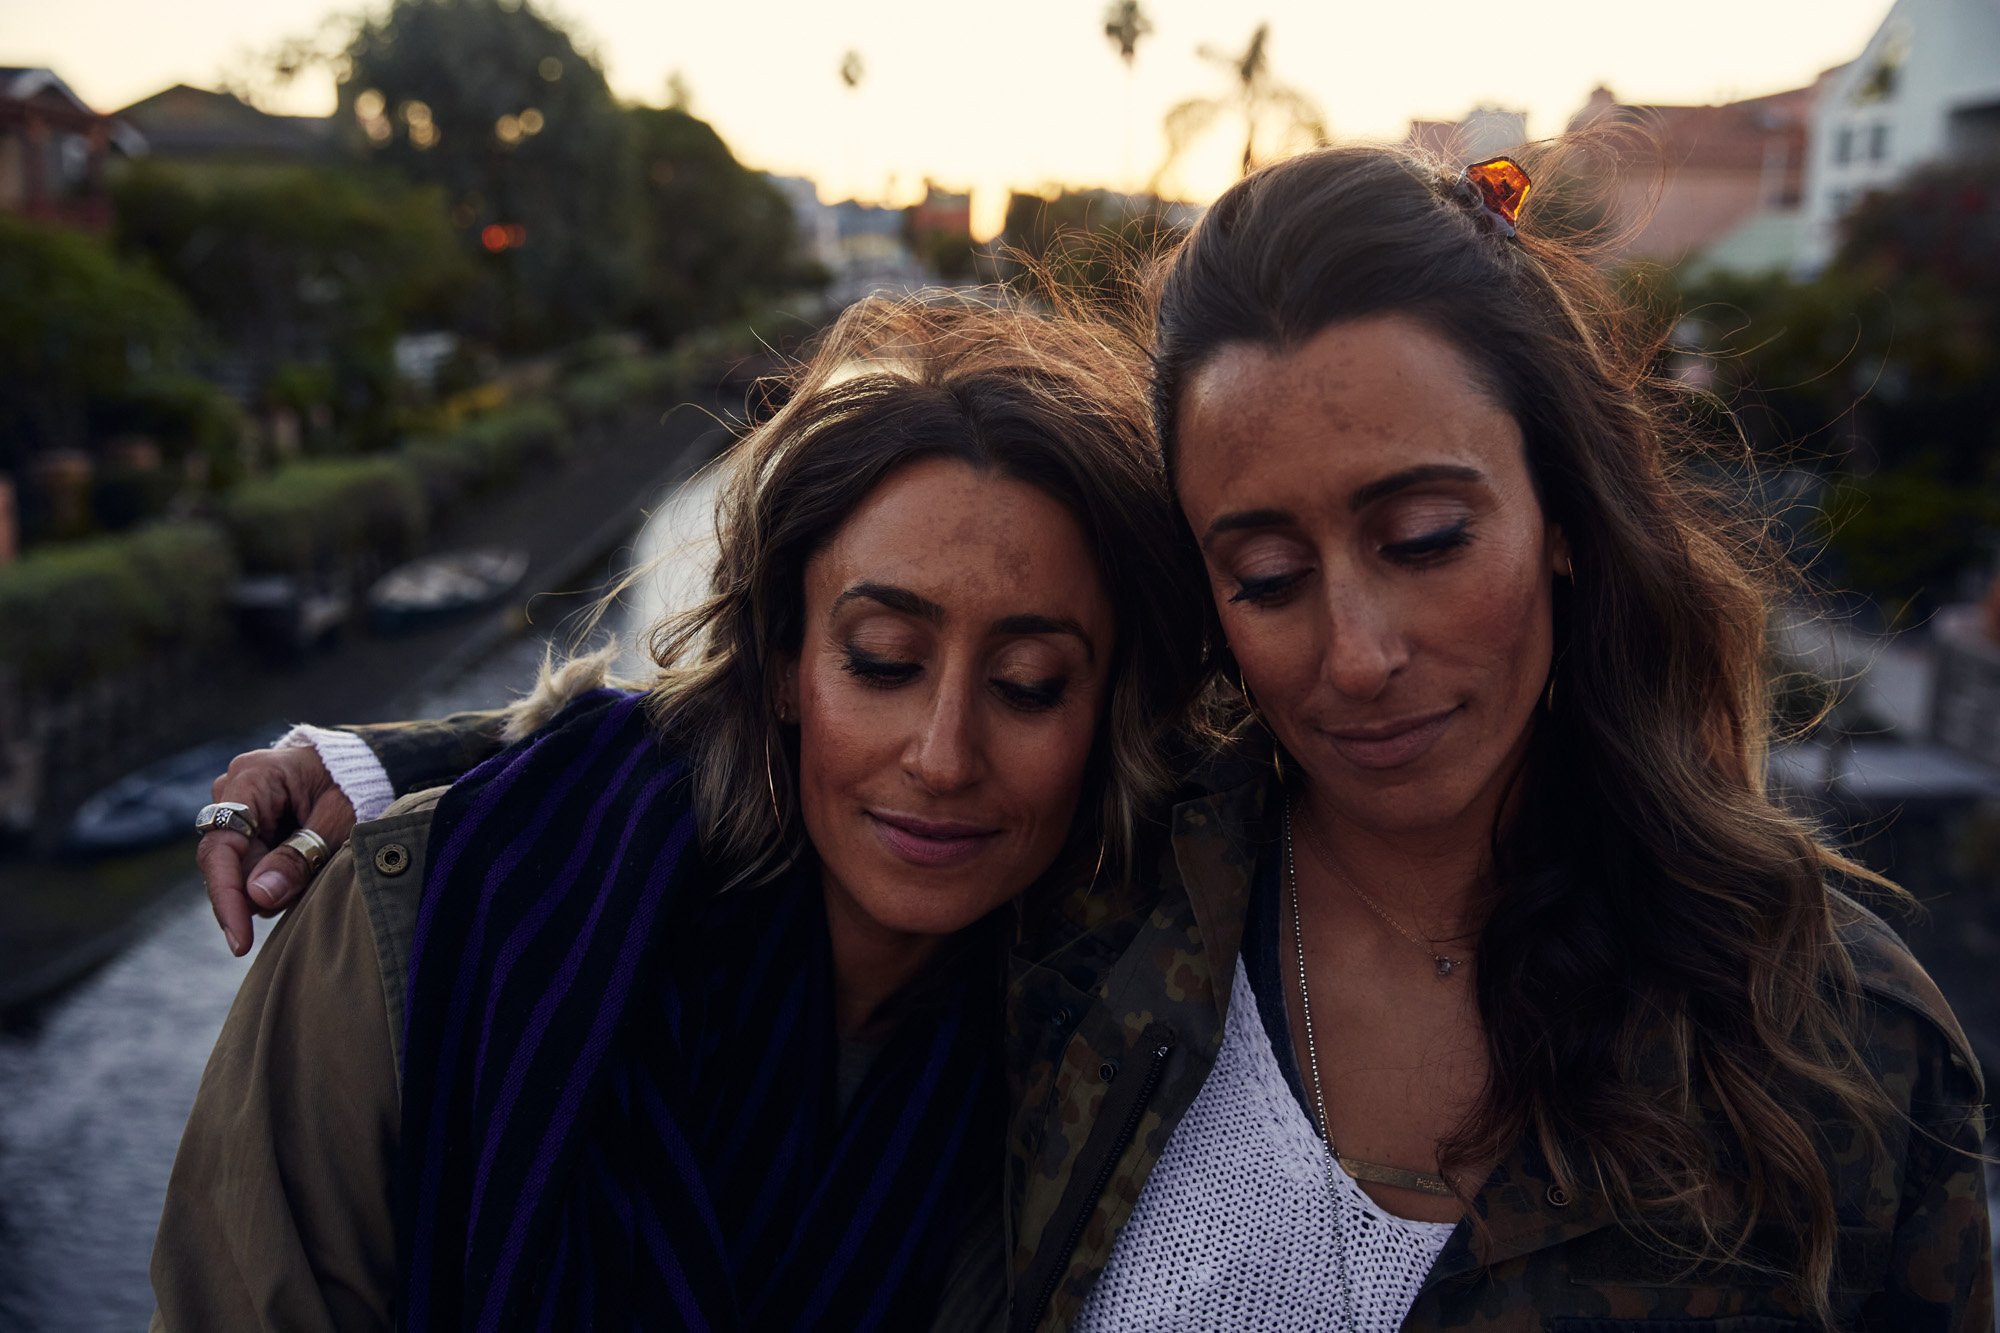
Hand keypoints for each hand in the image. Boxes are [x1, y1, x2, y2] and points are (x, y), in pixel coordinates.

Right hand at [197, 744, 356, 955]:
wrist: (362, 766)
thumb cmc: (353, 785)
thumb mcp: (338, 820)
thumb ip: (301, 856)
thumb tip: (257, 896)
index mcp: (252, 778)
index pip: (221, 847)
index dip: (226, 897)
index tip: (239, 940)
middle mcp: (231, 791)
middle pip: (228, 864)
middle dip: (262, 889)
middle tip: (310, 881)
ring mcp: (234, 808)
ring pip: (239, 869)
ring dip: (274, 881)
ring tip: (315, 859)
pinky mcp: (244, 825)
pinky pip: (249, 865)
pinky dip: (276, 875)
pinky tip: (304, 862)